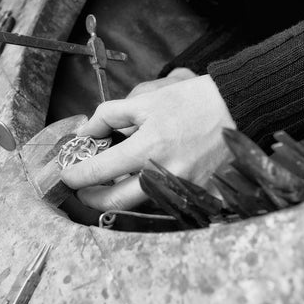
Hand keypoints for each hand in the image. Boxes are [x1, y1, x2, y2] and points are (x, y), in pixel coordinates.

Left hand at [61, 73, 236, 210]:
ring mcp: (181, 187)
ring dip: (119, 194)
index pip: (99, 171)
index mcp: (148, 147)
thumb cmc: (191, 102)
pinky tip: (146, 175)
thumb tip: (84, 132)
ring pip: (138, 203)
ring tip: (114, 177)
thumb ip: (108, 116)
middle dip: (91, 198)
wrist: (236, 109)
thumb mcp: (145, 100)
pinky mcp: (195, 193)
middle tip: (83, 188)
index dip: (76, 176)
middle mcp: (164, 174)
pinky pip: (163, 199)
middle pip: (115, 202)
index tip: (67, 175)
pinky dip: (147, 191)